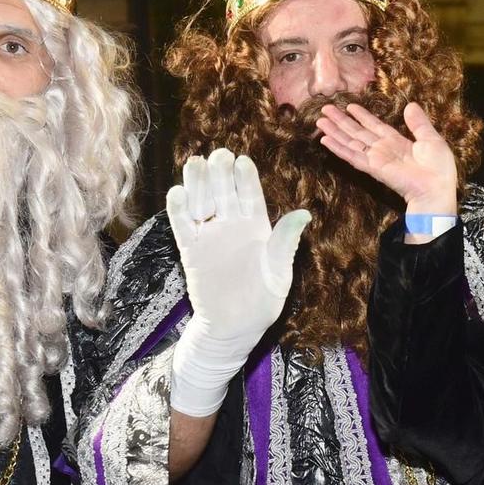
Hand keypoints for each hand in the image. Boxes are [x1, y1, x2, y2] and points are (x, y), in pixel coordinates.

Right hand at [166, 149, 310, 416]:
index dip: (246, 177)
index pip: (251, 194)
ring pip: (201, 200)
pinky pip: (182, 224)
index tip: (242, 161)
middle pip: (224, 190)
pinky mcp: (191, 249)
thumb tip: (305, 214)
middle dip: (220, 172)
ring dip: (198, 182)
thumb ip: (285, 242)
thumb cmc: (263, 300)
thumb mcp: (279, 272)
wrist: (234, 327)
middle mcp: (232, 224)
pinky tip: (179, 194)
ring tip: (196, 164)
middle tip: (218, 156)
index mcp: (258, 226)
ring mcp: (210, 235)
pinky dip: (178, 208)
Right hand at [315, 102, 457, 213]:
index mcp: (397, 142)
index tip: (349, 106)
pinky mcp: (372, 168)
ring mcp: (376, 158)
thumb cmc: (438, 167)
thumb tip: (410, 105)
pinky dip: (338, 148)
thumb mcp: (431, 139)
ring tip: (320, 122)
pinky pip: (352, 156)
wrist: (436, 188)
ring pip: (351, 142)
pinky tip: (326, 140)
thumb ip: (418, 123)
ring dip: (335, 132)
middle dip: (342, 122)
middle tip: (326, 110)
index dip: (362, 116)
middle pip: (358, 133)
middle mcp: (383, 149)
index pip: (375, 126)